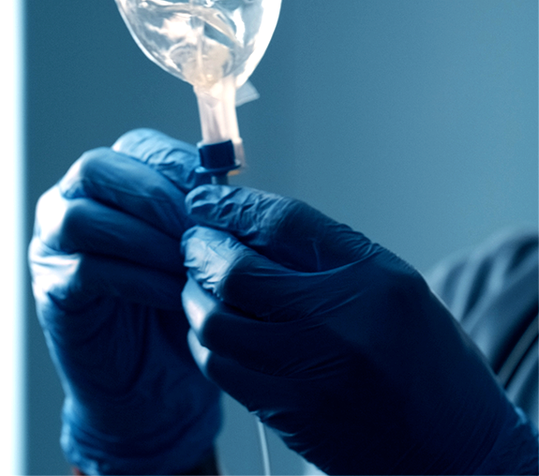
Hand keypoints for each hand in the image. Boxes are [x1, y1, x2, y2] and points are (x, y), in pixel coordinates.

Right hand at [30, 129, 219, 474]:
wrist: (157, 388)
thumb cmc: (181, 312)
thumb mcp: (201, 253)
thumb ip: (205, 213)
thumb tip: (225, 181)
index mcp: (111, 183)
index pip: (134, 147)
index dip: (175, 163)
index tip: (218, 192)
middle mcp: (71, 204)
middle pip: (95, 170)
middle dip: (153, 195)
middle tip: (198, 229)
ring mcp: (54, 246)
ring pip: (82, 218)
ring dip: (143, 238)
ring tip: (187, 266)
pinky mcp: (54, 291)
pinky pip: (87, 271)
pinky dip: (137, 279)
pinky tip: (174, 295)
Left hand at [181, 185, 538, 474]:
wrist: (454, 449)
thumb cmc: (421, 361)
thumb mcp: (393, 288)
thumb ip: (322, 254)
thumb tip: (243, 220)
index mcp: (375, 282)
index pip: (284, 224)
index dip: (233, 206)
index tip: (204, 199)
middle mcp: (343, 327)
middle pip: (237, 272)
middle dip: (201, 251)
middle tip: (194, 243)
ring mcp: (312, 375)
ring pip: (216, 323)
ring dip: (195, 297)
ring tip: (200, 286)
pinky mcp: (288, 414)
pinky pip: (220, 368)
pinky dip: (205, 342)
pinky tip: (213, 330)